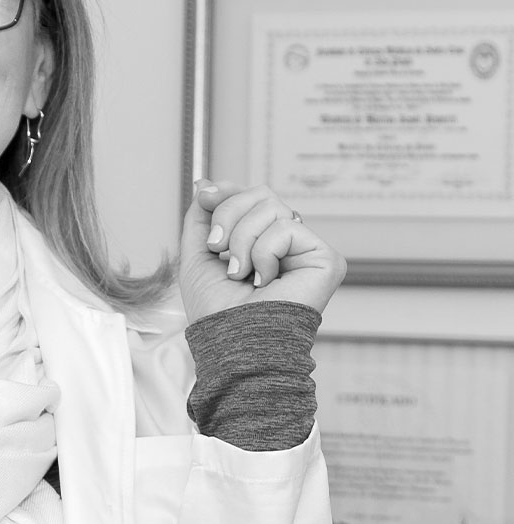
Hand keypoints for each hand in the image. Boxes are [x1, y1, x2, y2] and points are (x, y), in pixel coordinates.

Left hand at [179, 180, 345, 322]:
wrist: (232, 341)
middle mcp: (286, 242)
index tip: (203, 196)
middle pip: (259, 193)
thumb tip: (204, 182)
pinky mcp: (326, 259)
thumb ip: (202, 217)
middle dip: (227, 216)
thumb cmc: (215, 310)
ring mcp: (306, 249)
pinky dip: (264, 253)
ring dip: (242, 241)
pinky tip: (265, 281)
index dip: (226, 191)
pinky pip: (287, 227)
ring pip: (271, 206)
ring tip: (241, 273)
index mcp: (260, 240)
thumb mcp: (197, 255)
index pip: (250, 195)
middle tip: (218, 251)